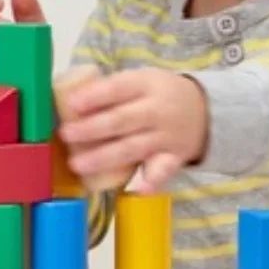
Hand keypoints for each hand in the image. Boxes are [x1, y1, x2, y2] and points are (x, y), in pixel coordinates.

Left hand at [56, 68, 208, 191]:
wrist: (204, 109)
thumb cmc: (156, 94)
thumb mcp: (138, 80)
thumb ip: (109, 89)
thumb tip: (64, 98)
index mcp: (143, 84)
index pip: (117, 88)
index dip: (94, 96)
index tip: (71, 103)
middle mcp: (155, 110)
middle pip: (121, 120)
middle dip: (91, 129)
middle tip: (65, 134)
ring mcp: (165, 136)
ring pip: (132, 148)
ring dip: (104, 157)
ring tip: (78, 164)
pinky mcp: (174, 158)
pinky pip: (164, 170)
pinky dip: (153, 181)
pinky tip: (138, 189)